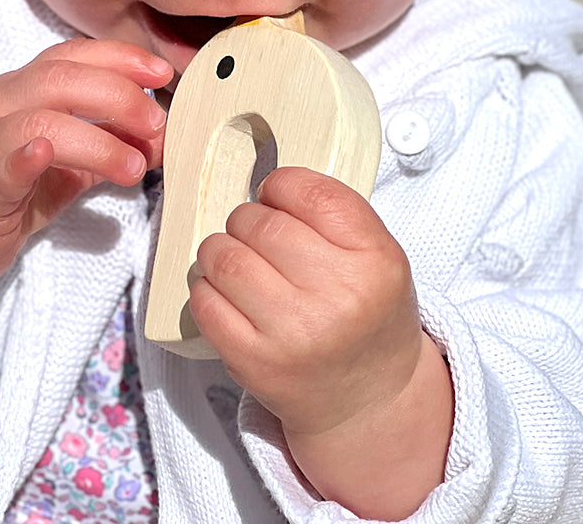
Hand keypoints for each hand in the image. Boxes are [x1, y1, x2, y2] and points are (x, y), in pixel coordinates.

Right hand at [0, 39, 171, 288]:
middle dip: (116, 96)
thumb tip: (159, 137)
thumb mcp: (63, 160)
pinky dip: (23, 159)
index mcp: (21, 89)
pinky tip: (45, 154)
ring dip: (94, 140)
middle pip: (58, 80)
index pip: (71, 56)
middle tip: (156, 124)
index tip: (162, 72)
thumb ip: (107, 142)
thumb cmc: (3, 185)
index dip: (119, 58)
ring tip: (133, 165)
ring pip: (36, 123)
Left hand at [188, 167, 451, 518]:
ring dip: (222, 250)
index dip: (281, 186)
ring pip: (223, 255)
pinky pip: (204, 300)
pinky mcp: (254, 362)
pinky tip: (228, 295)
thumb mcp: (377, 257)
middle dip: (249, 220)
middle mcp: (338, 297)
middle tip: (258, 236)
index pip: (311, 193)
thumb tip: (266, 182)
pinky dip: (208, 289)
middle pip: (259, 222)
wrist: (367, 401)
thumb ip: (333, 214)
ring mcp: (293, 333)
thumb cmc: (366, 316)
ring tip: (240, 263)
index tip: (276, 195)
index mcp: (375, 261)